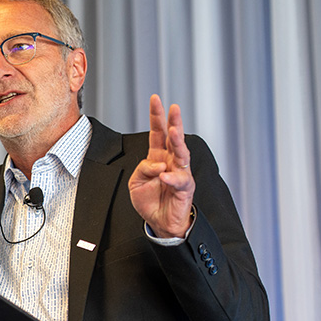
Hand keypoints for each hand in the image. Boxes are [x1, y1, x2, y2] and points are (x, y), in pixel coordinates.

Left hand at [128, 94, 195, 237]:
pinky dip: (172, 177)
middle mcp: (171, 161)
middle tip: (174, 108)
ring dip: (178, 142)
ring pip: (181, 154)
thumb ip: (142, 169)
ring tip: (175, 131)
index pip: (157, 133)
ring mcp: (179, 173)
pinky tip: (165, 175)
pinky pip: (179, 180)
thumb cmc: (150, 200)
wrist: (160, 221)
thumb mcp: (136, 183)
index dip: (156, 116)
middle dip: (174, 122)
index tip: (155, 99)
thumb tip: (156, 165)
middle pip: (173, 138)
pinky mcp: (184, 187)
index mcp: (157, 157)